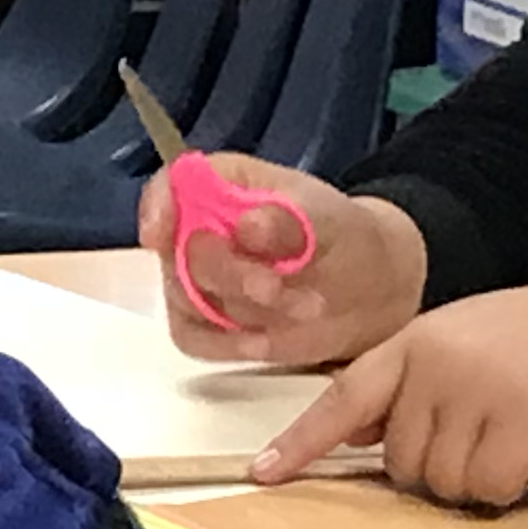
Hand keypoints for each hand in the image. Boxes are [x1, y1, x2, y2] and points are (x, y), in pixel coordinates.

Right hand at [136, 157, 423, 369]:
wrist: (370, 288)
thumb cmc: (342, 237)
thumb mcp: (328, 219)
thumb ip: (287, 221)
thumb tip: (247, 226)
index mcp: (221, 184)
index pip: (170, 186)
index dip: (157, 207)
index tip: (163, 234)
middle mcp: (197, 229)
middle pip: (177, 251)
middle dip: (225, 273)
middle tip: (274, 288)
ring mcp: (199, 278)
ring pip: (185, 298)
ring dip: (239, 311)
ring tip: (303, 308)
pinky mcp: (209, 323)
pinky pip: (193, 337)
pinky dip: (226, 344)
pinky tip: (265, 343)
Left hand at [252, 279, 527, 503]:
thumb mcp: (461, 342)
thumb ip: (410, 382)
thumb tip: (359, 436)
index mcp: (415, 341)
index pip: (343, 394)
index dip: (303, 440)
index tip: (265, 471)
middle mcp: (436, 364)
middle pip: (398, 459)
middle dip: (432, 466)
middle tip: (478, 437)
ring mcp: (477, 392)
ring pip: (441, 481)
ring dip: (474, 479)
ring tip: (509, 435)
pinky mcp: (520, 424)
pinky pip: (489, 489)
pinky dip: (509, 486)